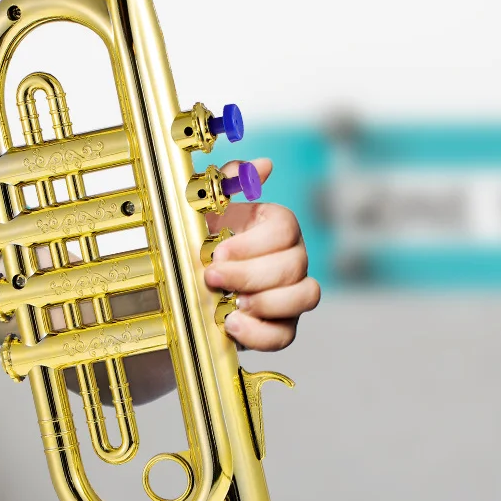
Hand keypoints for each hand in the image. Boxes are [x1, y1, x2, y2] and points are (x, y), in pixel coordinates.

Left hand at [202, 159, 319, 350]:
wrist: (193, 279)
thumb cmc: (206, 239)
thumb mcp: (209, 209)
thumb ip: (229, 182)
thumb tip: (262, 165)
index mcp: (279, 227)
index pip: (285, 229)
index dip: (252, 243)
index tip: (218, 251)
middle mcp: (293, 258)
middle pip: (294, 265)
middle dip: (250, 274)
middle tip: (212, 277)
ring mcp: (292, 293)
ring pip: (306, 296)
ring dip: (267, 302)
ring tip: (232, 303)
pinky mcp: (281, 325)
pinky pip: (286, 335)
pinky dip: (261, 333)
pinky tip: (233, 324)